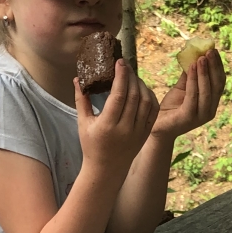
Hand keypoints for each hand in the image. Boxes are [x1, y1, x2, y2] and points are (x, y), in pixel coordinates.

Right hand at [76, 59, 157, 176]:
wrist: (107, 169)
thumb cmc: (91, 145)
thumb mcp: (83, 123)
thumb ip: (81, 100)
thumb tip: (77, 78)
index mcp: (108, 125)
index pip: (119, 95)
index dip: (121, 76)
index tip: (120, 63)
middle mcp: (126, 128)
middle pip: (134, 95)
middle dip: (131, 76)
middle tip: (126, 65)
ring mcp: (139, 131)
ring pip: (146, 101)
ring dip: (141, 85)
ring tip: (133, 76)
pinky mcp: (146, 133)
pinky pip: (153, 110)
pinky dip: (150, 96)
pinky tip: (142, 89)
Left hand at [152, 47, 225, 141]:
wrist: (156, 126)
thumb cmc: (171, 107)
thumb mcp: (182, 87)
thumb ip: (190, 74)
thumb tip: (194, 54)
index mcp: (211, 103)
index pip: (220, 82)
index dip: (218, 66)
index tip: (214, 50)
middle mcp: (210, 111)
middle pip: (217, 86)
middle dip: (214, 67)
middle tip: (209, 51)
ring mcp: (201, 116)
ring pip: (207, 91)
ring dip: (204, 73)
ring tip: (200, 58)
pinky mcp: (189, 118)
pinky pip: (193, 96)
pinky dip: (193, 81)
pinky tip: (191, 68)